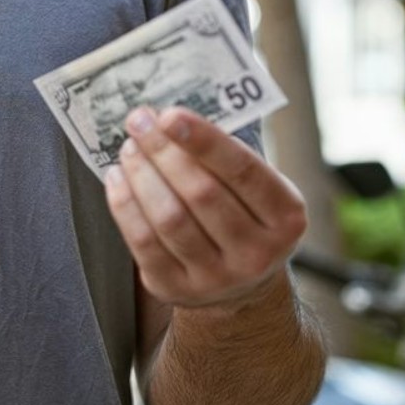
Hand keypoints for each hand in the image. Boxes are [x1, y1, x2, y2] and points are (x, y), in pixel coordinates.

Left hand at [105, 106, 307, 308]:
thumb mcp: (260, 191)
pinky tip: (118, 178)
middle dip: (163, 151)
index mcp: (286, 218)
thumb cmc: (244, 217)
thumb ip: (229, 158)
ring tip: (129, 147)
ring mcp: (218, 278)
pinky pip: (143, 243)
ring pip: (169, 218)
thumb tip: (171, 117)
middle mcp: (257, 254)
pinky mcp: (178, 290)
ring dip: (141, 175)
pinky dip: (125, 204)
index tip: (169, 114)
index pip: (243, 171)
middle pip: (201, 193)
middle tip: (138, 120)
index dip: (204, 140)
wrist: (241, 287)